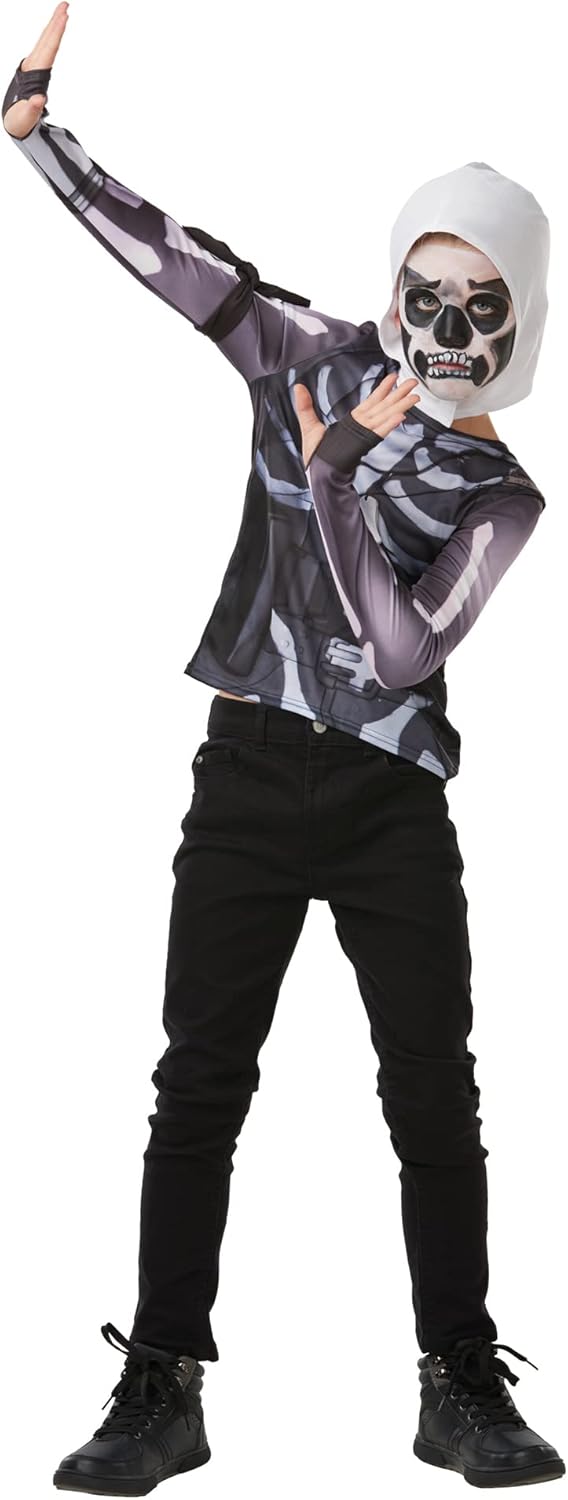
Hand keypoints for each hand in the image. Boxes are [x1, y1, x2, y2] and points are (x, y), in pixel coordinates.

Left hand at [3, 1, 68, 139]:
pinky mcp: (37, 66)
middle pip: (46, 39)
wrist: (13, 120)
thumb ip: (32, 108)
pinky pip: (46, 45)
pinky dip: (53, 34)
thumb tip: (39, 99)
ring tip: (64, 10)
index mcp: (32, 73)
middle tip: (65, 4)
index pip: (48, 48)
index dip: (56, 33)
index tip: (64, 18)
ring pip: (46, 39)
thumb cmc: (20, 119)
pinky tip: (58, 26)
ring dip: (54, 24)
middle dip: (55, 21)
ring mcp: (34, 64)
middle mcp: (32, 64)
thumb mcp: (25, 117)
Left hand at [293, 372, 420, 467]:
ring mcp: (365, 434)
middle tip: (413, 383)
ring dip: (400, 407)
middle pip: (384, 406)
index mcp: (352, 421)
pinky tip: (401, 417)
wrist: (318, 473)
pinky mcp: (364, 443)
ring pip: (386, 417)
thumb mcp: (308, 426)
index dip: (383, 389)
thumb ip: (305, 406)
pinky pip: (379, 432)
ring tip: (415, 398)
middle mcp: (362, 426)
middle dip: (399, 394)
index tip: (393, 377)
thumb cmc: (316, 455)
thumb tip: (298, 388)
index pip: (371, 401)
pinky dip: (390, 424)